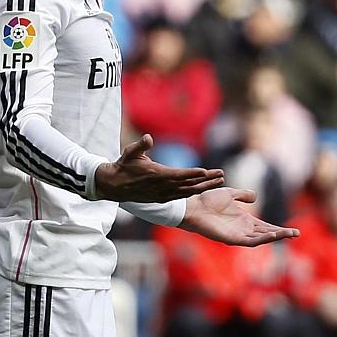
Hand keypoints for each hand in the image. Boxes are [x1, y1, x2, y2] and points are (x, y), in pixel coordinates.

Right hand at [95, 134, 223, 201]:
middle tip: (222, 174)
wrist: (115, 186)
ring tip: (219, 181)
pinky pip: (182, 196)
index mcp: (157, 175)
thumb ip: (140, 145)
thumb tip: (148, 137)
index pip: (179, 174)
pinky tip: (202, 188)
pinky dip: (194, 192)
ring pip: (188, 191)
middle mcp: (162, 187)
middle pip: (188, 184)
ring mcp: (163, 194)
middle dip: (207, 180)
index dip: (193, 173)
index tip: (206, 171)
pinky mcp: (162, 199)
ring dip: (204, 186)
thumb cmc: (124, 166)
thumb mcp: (130, 153)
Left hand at [179, 188, 299, 246]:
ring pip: (260, 238)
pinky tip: (272, 234)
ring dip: (275, 236)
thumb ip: (243, 195)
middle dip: (281, 234)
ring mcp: (237, 234)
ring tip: (289, 234)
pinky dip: (261, 239)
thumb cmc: (207, 201)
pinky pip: (249, 241)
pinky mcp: (231, 239)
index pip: (265, 226)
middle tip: (297, 233)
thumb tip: (255, 196)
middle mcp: (242, 229)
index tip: (293, 230)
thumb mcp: (229, 194)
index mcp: (244, 220)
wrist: (193, 206)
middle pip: (266, 233)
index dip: (279, 228)